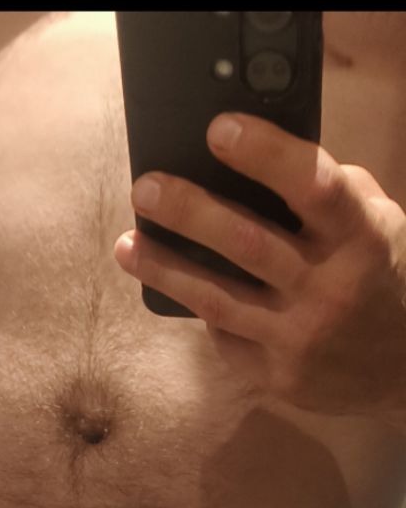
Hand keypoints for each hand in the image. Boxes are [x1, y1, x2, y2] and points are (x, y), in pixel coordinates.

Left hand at [115, 113, 405, 424]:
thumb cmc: (382, 276)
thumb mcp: (379, 224)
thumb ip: (332, 192)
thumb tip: (257, 159)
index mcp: (362, 237)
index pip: (312, 186)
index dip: (265, 154)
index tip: (218, 129)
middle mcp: (331, 289)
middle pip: (247, 242)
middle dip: (188, 211)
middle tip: (145, 188)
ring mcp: (301, 339)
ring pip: (217, 299)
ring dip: (164, 267)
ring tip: (127, 245)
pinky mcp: (277, 378)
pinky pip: (224, 336)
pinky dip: (198, 308)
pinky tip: (173, 285)